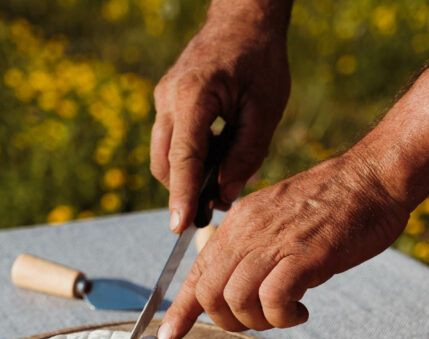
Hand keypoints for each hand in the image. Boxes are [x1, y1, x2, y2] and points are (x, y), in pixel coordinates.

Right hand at [150, 9, 290, 232]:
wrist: (244, 20)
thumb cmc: (260, 61)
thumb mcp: (265, 111)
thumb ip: (246, 155)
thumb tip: (223, 194)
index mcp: (194, 97)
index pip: (183, 158)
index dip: (182, 196)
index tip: (178, 227)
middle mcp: (169, 98)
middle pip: (165, 163)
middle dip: (185, 191)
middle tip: (216, 208)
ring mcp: (163, 99)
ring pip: (165, 156)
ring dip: (188, 175)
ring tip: (222, 178)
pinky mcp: (167, 102)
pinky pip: (171, 141)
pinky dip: (190, 158)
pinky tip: (217, 155)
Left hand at [156, 153, 410, 338]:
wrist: (373, 177)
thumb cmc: (334, 203)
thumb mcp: (278, 220)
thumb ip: (254, 246)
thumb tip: (238, 283)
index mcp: (238, 223)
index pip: (196, 272)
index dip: (180, 309)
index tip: (168, 335)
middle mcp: (247, 231)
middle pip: (209, 293)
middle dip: (229, 321)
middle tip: (261, 319)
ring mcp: (273, 243)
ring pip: (235, 301)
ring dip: (259, 321)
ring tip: (287, 313)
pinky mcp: (303, 256)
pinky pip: (272, 300)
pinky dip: (283, 316)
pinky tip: (301, 309)